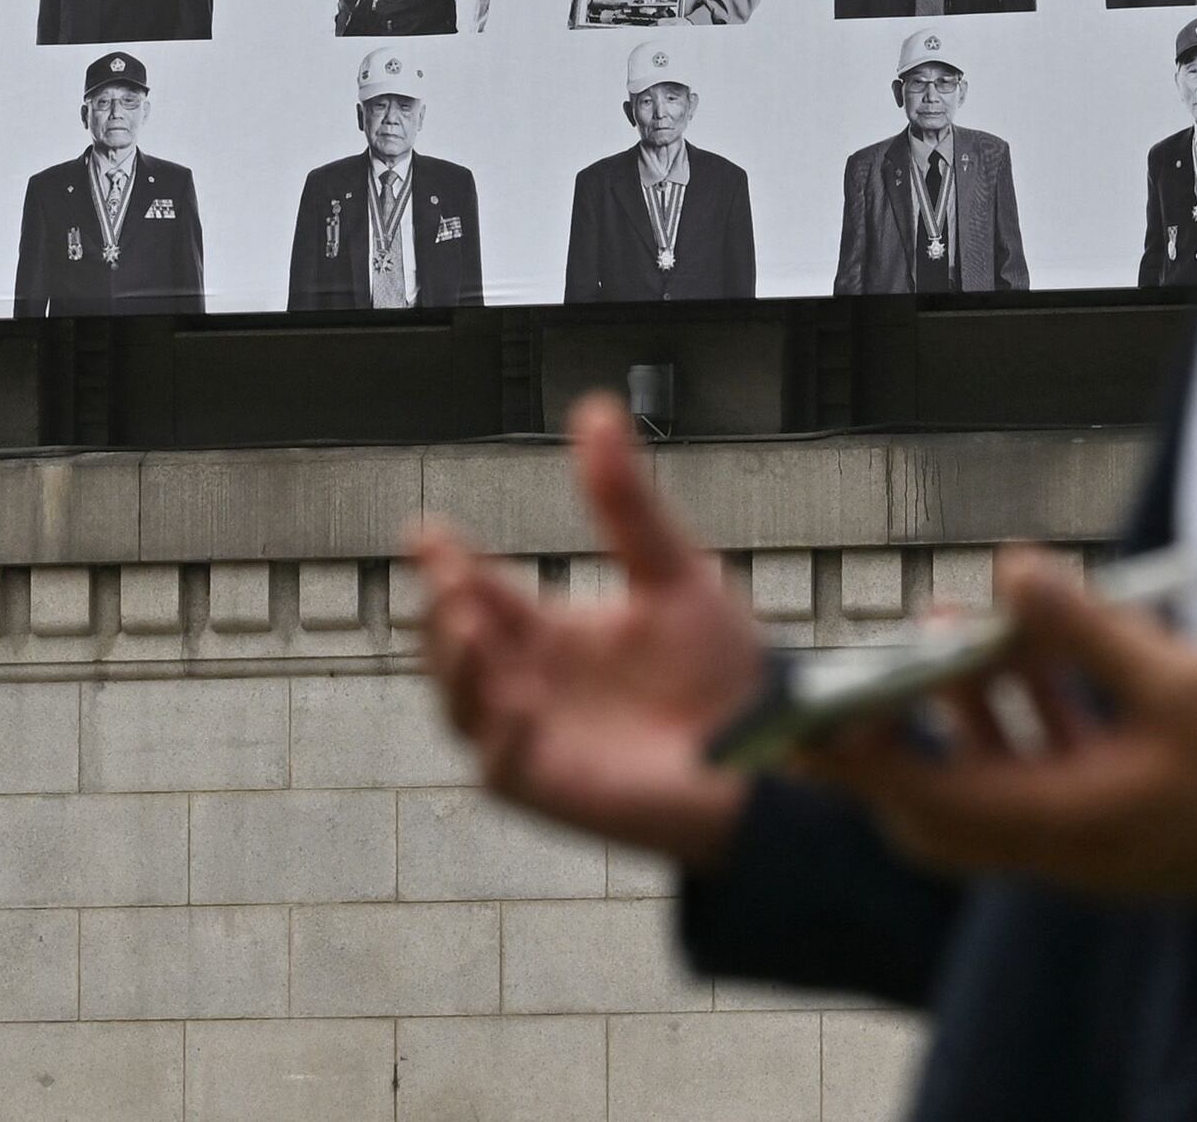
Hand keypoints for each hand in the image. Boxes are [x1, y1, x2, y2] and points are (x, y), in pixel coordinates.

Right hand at [405, 393, 759, 869]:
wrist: (770, 746)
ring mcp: (534, 738)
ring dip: (454, 665)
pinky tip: (521, 699)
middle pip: (453, 644)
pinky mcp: (554, 788)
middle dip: (440, 608)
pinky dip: (503, 734)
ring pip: (461, 703)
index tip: (425, 531)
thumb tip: (596, 408)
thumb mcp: (671, 571)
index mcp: (548, 632)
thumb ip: (624, 502)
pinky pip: (504, 765)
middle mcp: (530, 681)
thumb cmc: (721, 669)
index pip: (479, 589)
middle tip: (449, 574)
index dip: (445, 561)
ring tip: (467, 622)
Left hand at [800, 548, 1196, 903]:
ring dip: (977, 715)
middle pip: (949, 808)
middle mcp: (1068, 848)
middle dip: (908, 738)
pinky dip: (1037, 722)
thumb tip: (1009, 570)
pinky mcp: (1126, 824)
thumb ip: (1083, 627)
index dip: (865, 762)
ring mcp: (1097, 843)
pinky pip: (1054, 777)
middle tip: (876, 673)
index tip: (811, 725)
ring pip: (1002, 785)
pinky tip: (1053, 654)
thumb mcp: (1173, 678)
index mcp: (1066, 825)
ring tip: (973, 634)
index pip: (931, 802)